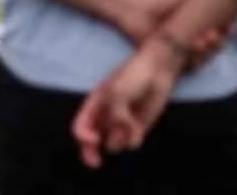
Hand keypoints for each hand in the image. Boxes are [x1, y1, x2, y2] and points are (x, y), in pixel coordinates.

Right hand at [72, 36, 184, 168]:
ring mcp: (120, 126)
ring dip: (121, 138)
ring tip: (130, 122)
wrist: (157, 72)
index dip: (83, 137)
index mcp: (93, 106)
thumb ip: (113, 116)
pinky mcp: (136, 131)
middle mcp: (104, 119)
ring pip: (114, 145)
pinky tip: (139, 124)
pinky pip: (131, 144)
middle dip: (90, 154)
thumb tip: (117, 137)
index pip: (79, 128)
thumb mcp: (115, 92)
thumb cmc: (132, 77)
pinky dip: (134, 137)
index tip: (94, 139)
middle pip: (90, 144)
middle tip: (96, 163)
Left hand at [115, 0, 233, 68]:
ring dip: (209, 50)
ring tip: (205, 39)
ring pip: (206, 57)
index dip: (227, 30)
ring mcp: (186, 50)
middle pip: (217, 46)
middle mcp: (196, 37)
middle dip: (219, 41)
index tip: (229, 26)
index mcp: (202, 22)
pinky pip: (191, 66)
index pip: (223, 31)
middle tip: (214, 33)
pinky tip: (194, 46)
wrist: (138, 8)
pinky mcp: (174, 60)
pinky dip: (195, 58)